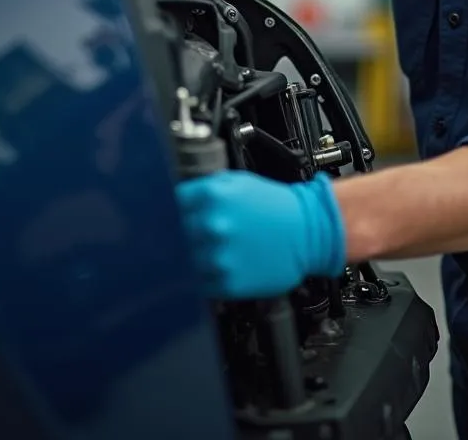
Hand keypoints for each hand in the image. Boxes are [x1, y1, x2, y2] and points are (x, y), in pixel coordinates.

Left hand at [177, 171, 346, 299]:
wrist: (308, 231)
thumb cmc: (274, 206)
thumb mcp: (236, 182)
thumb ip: (202, 189)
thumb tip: (172, 197)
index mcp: (211, 196)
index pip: (166, 204)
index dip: (161, 210)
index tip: (159, 215)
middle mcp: (212, 226)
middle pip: (168, 235)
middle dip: (168, 236)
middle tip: (171, 238)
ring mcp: (218, 257)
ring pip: (179, 263)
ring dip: (180, 260)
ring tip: (194, 254)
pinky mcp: (227, 282)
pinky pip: (196, 284)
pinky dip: (196, 279)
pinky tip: (206, 268)